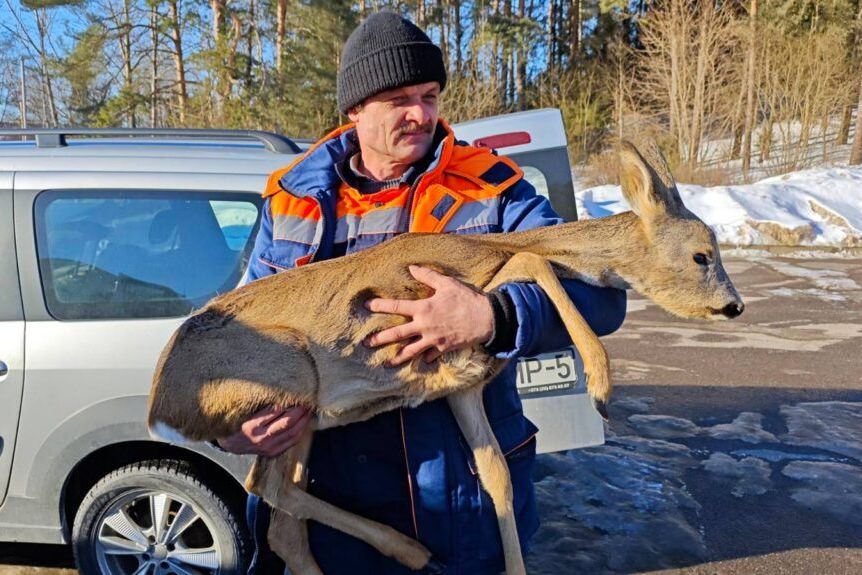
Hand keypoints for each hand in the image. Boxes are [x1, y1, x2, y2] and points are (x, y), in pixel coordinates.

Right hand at [217, 405, 310, 456]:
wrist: (231, 445)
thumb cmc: (239, 425)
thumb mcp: (246, 413)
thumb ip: (264, 408)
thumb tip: (283, 399)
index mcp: (252, 426)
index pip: (275, 412)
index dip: (288, 403)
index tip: (296, 395)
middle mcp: (261, 438)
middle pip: (287, 423)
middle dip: (300, 411)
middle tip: (307, 402)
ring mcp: (269, 447)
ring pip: (292, 434)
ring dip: (303, 421)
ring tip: (309, 411)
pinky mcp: (274, 453)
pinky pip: (292, 442)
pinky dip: (300, 431)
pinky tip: (304, 423)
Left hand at [364, 265, 493, 365]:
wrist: (486, 318)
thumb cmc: (466, 299)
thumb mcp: (447, 283)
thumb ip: (427, 276)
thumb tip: (411, 267)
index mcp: (424, 308)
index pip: (397, 307)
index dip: (380, 306)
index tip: (367, 306)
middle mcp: (425, 326)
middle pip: (398, 334)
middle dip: (380, 339)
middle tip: (366, 343)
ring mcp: (433, 340)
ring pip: (411, 351)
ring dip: (397, 358)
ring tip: (387, 364)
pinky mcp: (443, 348)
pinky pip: (430, 356)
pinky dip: (424, 359)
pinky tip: (419, 362)